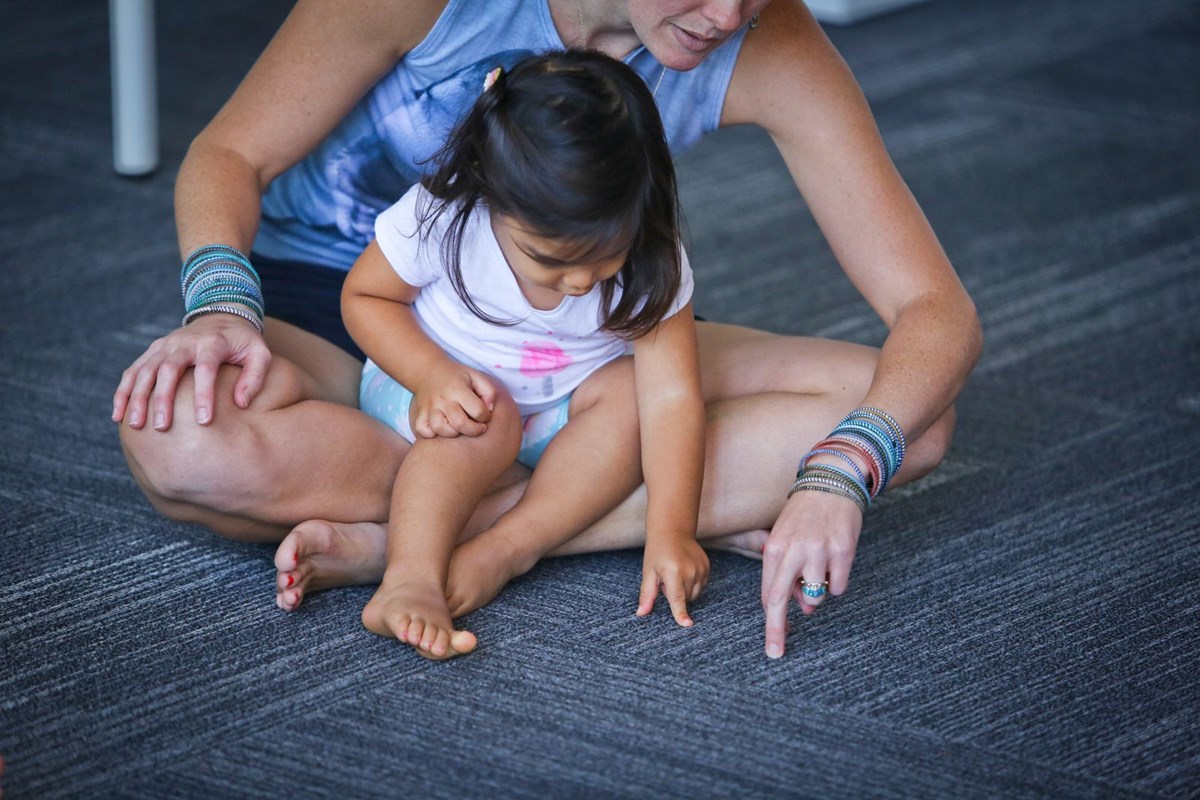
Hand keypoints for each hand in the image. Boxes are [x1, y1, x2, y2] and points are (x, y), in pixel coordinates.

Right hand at [112, 312, 269, 430]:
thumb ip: (255, 377)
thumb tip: (241, 404)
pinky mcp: (153, 351)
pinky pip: (133, 371)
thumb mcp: (260, 353)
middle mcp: (184, 343)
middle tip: (162, 427)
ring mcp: (165, 346)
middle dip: (163, 398)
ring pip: (145, 370)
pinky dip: (124, 392)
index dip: (204, 394)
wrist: (221, 316)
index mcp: (212, 342)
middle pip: (168, 369)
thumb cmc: (243, 342)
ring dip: (138, 397)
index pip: (206, 368)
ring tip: (135, 424)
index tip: (204, 421)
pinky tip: (118, 415)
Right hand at [410, 366, 497, 437]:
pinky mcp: (419, 415)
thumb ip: (489, 392)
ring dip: (453, 433)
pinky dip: (432, 434)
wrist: (427, 371)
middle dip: (474, 430)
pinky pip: (424, 432)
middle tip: (478, 427)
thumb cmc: (457, 377)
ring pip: (441, 430)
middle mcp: (442, 399)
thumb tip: (490, 410)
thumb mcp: (476, 376)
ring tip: (459, 427)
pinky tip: (441, 428)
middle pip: (460, 424)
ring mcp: (429, 408)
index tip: (485, 415)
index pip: (477, 410)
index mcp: (458, 389)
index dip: (486, 416)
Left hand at [637, 536, 709, 626]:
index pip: (677, 598)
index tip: (687, 625)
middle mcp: (690, 571)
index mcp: (673, 572)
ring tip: (675, 574)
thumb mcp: (649, 572)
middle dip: (675, 595)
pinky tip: (684, 571)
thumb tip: (641, 613)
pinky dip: (692, 584)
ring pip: (694, 594)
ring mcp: (701, 569)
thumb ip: (647, 594)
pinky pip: (700, 586)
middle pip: (685, 599)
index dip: (681, 613)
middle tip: (666, 580)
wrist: (673, 530)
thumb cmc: (657, 551)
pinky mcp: (707, 567)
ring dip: (684, 591)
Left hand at [761, 488, 862, 657]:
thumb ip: (788, 572)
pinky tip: (836, 560)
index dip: (771, 618)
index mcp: (774, 548)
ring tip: (820, 567)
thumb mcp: (788, 538)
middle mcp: (793, 551)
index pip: (769, 593)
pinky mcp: (843, 551)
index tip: (773, 642)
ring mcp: (819, 552)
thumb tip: (804, 606)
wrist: (832, 482)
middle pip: (780, 599)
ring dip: (818, 592)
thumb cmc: (806, 515)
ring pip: (816, 595)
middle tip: (775, 652)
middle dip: (776, 629)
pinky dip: (837, 582)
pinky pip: (838, 586)